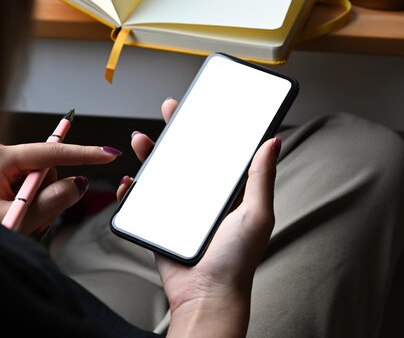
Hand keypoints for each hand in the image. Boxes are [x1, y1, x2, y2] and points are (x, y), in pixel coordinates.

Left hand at [0, 140, 121, 234]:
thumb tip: (78, 184)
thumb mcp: (16, 220)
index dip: (84, 155)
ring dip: (37, 201)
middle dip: (47, 193)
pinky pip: (24, 183)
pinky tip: (13, 214)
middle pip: (44, 167)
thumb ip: (51, 202)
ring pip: (37, 177)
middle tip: (33, 220)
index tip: (109, 154)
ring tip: (18, 220)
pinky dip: (27, 200)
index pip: (50, 152)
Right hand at [117, 98, 278, 336]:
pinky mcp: (159, 224)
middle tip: (170, 110)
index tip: (201, 107)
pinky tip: (130, 182)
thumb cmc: (236, 261)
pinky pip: (141, 201)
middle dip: (175, 132)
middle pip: (185, 157)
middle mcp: (202, 199)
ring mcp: (178, 211)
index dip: (208, 128)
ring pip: (160, 174)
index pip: (216, 152)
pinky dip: (132, 190)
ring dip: (149, 155)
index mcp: (227, 193)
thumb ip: (260, 177)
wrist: (205, 297)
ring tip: (141, 141)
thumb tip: (273, 142)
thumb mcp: (256, 213)